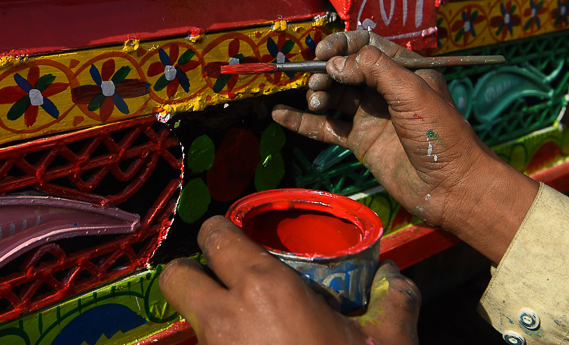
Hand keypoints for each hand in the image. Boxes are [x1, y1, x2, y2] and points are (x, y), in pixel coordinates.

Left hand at [159, 216, 419, 344]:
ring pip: (188, 321)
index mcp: (264, 288)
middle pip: (175, 277)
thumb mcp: (388, 343)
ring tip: (251, 331)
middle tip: (223, 283)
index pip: (215, 236)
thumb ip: (392, 300)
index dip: (221, 235)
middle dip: (192, 274)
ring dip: (209, 319)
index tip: (237, 244)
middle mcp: (225, 317)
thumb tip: (393, 274)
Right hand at [271, 30, 537, 262]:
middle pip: (345, 69)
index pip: (366, 45)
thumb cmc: (440, 134)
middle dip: (326, 72)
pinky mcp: (360, 141)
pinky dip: (302, 121)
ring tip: (315, 102)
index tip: (324, 54)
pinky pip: (325, 127)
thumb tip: (334, 64)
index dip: (342, 45)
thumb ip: (373, 69)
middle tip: (318, 84)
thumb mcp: (411, 91)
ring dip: (317, 94)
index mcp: (404, 70)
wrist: (452, 187)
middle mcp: (385, 89)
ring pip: (333, 95)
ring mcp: (371, 116)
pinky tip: (279, 115)